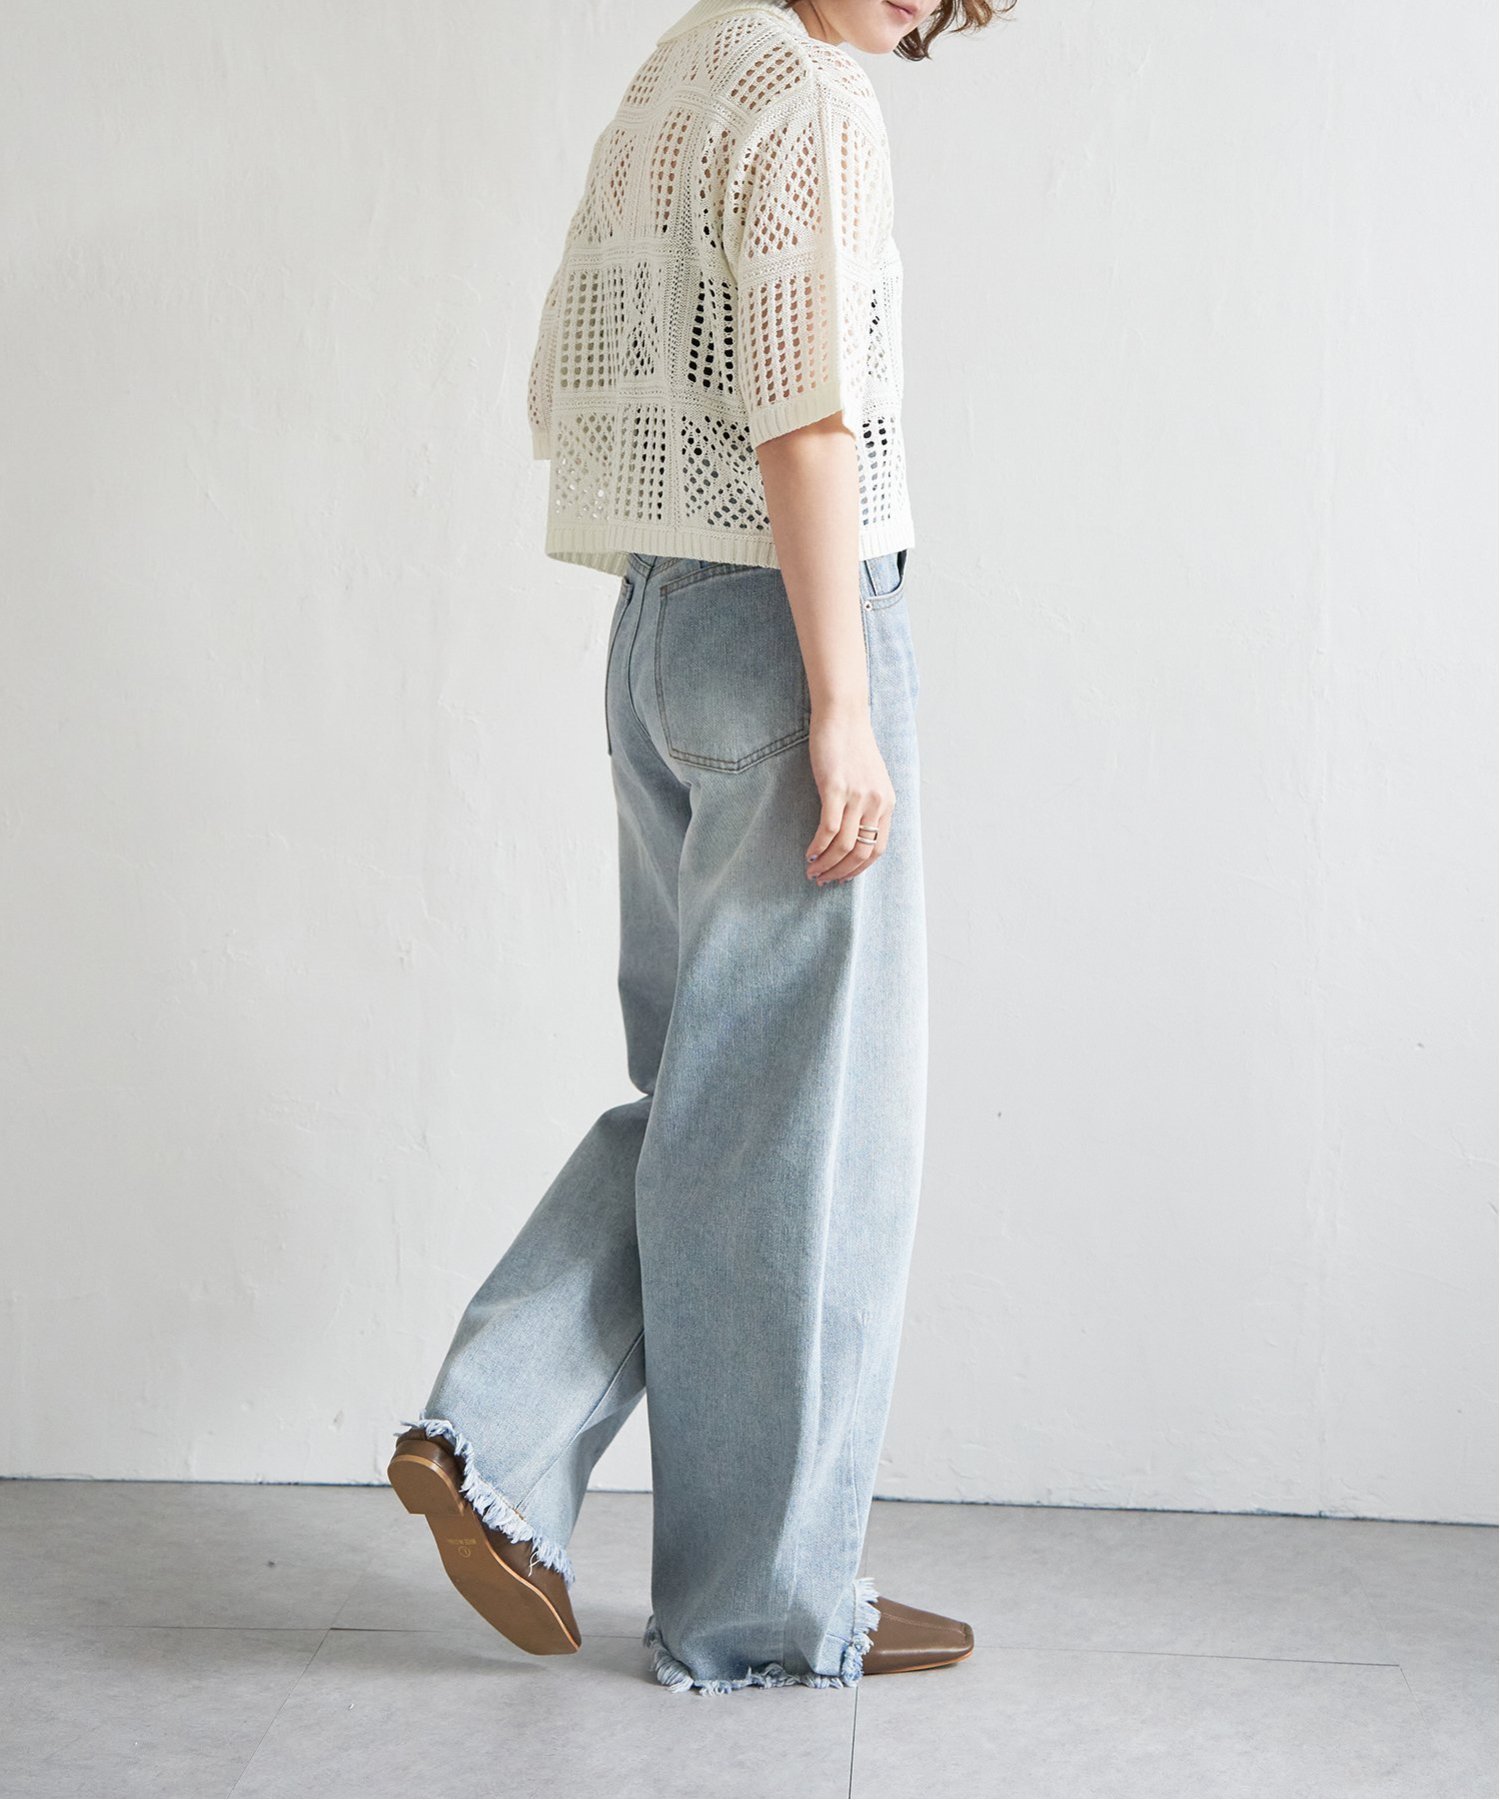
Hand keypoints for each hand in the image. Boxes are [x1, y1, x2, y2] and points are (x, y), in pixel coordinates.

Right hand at [804, 705, 894, 884]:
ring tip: (812, 871)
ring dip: (827, 864)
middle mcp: (876, 803)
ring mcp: (857, 797)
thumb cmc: (852, 744)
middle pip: (861, 853)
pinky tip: (809, 854)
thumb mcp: (869, 778)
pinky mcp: (836, 788)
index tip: (842, 877)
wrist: (843, 715)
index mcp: (887, 803)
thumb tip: (853, 831)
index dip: (858, 869)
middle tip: (823, 880)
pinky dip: (818, 847)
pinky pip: (828, 829)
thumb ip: (867, 803)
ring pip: (844, 846)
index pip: (878, 849)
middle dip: (841, 872)